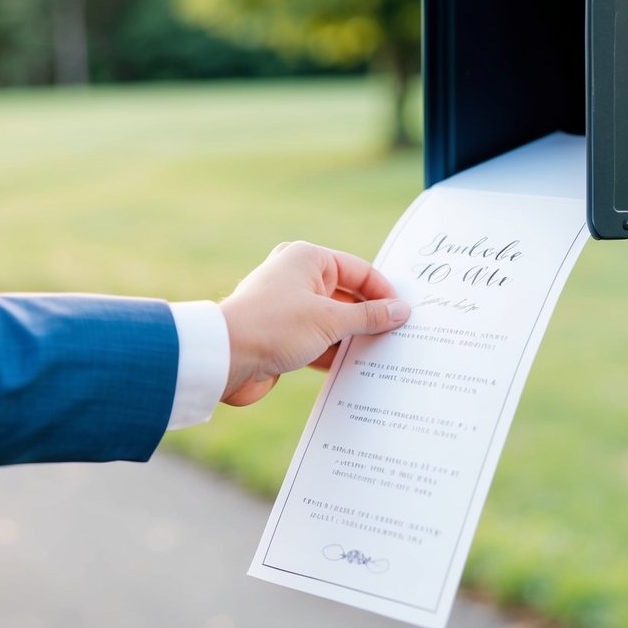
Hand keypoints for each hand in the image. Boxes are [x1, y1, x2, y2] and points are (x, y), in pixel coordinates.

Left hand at [218, 241, 409, 406]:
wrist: (223, 358)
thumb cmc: (272, 326)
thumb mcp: (330, 320)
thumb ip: (369, 316)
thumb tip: (401, 311)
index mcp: (308, 259)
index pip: (360, 271)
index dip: (384, 293)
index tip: (404, 315)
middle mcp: (298, 277)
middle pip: (348, 296)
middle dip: (370, 318)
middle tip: (398, 337)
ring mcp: (290, 306)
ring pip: (334, 321)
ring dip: (353, 338)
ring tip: (381, 356)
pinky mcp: (283, 334)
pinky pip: (319, 340)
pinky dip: (335, 353)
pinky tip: (355, 369)